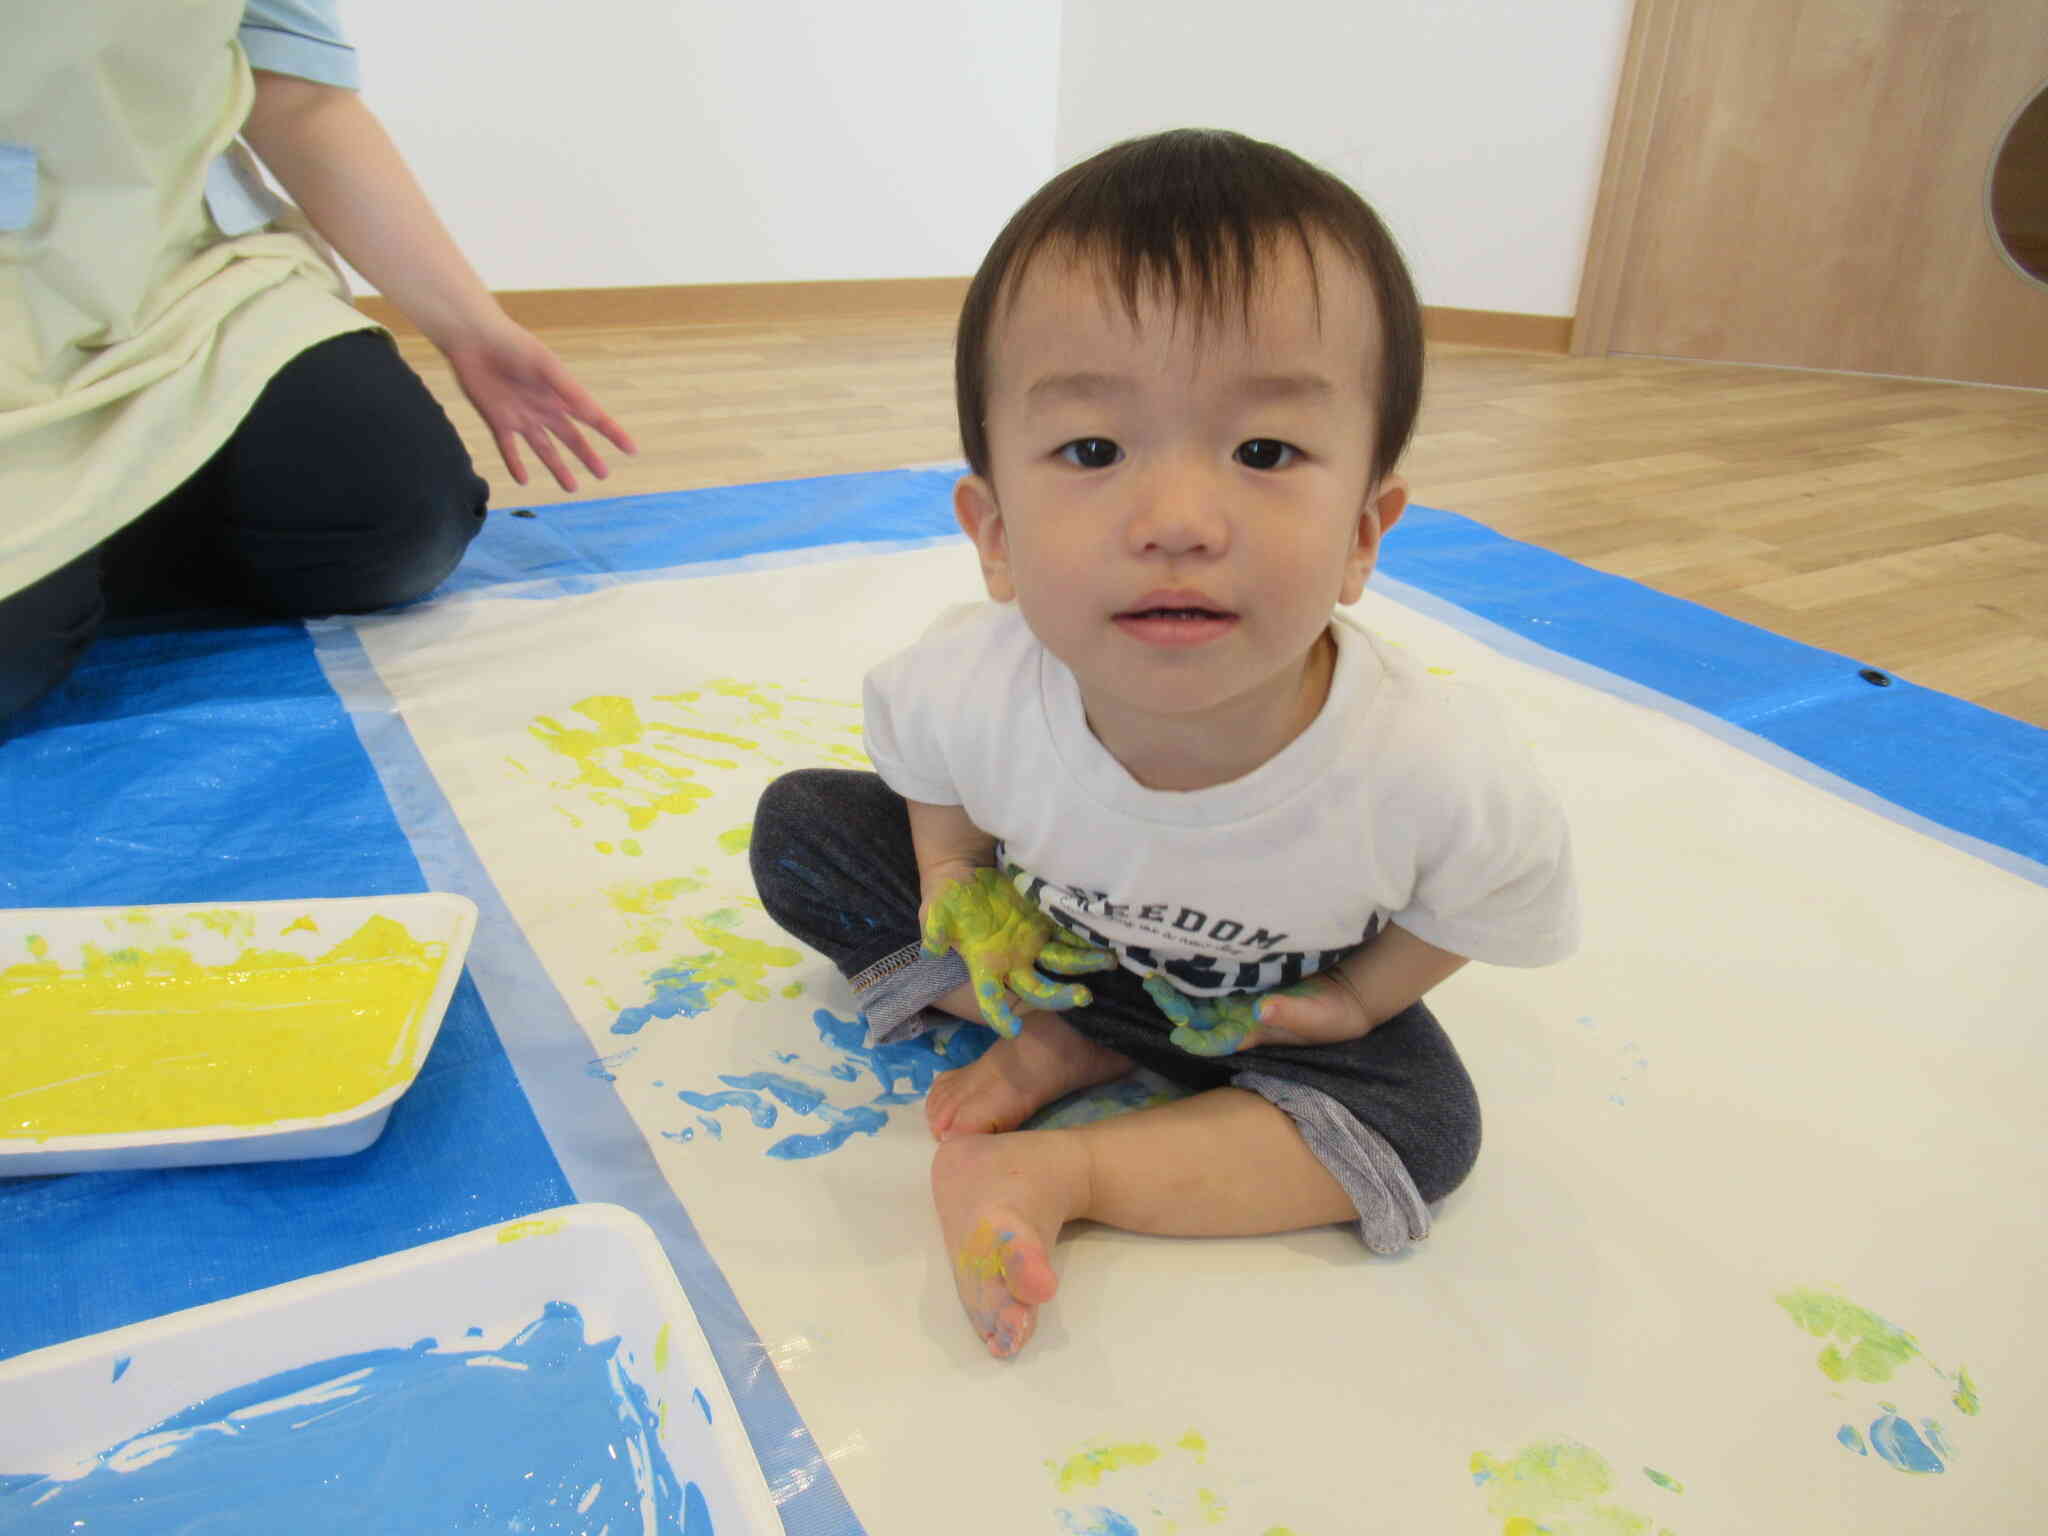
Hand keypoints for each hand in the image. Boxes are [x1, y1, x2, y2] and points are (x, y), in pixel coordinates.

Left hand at [441, 320, 636, 491]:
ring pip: (544, 449)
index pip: (594, 418)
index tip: (631, 449)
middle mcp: (545, 408)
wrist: (474, 339)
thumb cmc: (513, 346)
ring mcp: (522, 416)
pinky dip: (515, 464)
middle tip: (603, 474)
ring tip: (572, 488)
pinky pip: (509, 448)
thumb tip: (595, 414)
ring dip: (558, 468)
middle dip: (587, 456)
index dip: (613, 434)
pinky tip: (523, 481)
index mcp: (562, 394)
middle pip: (572, 438)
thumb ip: (569, 391)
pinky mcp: (497, 420)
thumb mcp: (546, 367)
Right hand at [921, 867, 1115, 1036]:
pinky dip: (1087, 939)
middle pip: (1040, 989)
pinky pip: (1070, 935)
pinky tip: (1107, 939)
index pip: (992, 998)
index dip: (1000, 1015)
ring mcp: (1032, 944)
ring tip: (1108, 961)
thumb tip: (930, 949)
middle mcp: (1013, 963)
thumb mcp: (934, 911)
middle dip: (1061, 996)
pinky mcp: (1045, 923)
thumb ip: (934, 930)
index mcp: (986, 967)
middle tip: (1083, 997)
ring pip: (1063, 963)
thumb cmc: (946, 898)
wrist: (964, 874)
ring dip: (1085, 964)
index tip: (1012, 1030)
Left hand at [1144, 967, 1373, 1057]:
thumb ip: (1289, 1013)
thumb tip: (1260, 1010)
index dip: (1197, 1041)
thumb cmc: (1332, 1013)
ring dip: (1176, 990)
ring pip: (1198, 999)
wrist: (1345, 993)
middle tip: (1154, 986)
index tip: (1178, 1034)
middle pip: (1198, 1018)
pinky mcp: (1242, 979)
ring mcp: (1238, 999)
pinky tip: (1175, 956)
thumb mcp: (1315, 1015)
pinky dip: (1192, 971)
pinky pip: (1210, 978)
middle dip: (1174, 1007)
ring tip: (1153, 974)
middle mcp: (1238, 1018)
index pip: (1217, 1043)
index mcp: (1252, 1033)